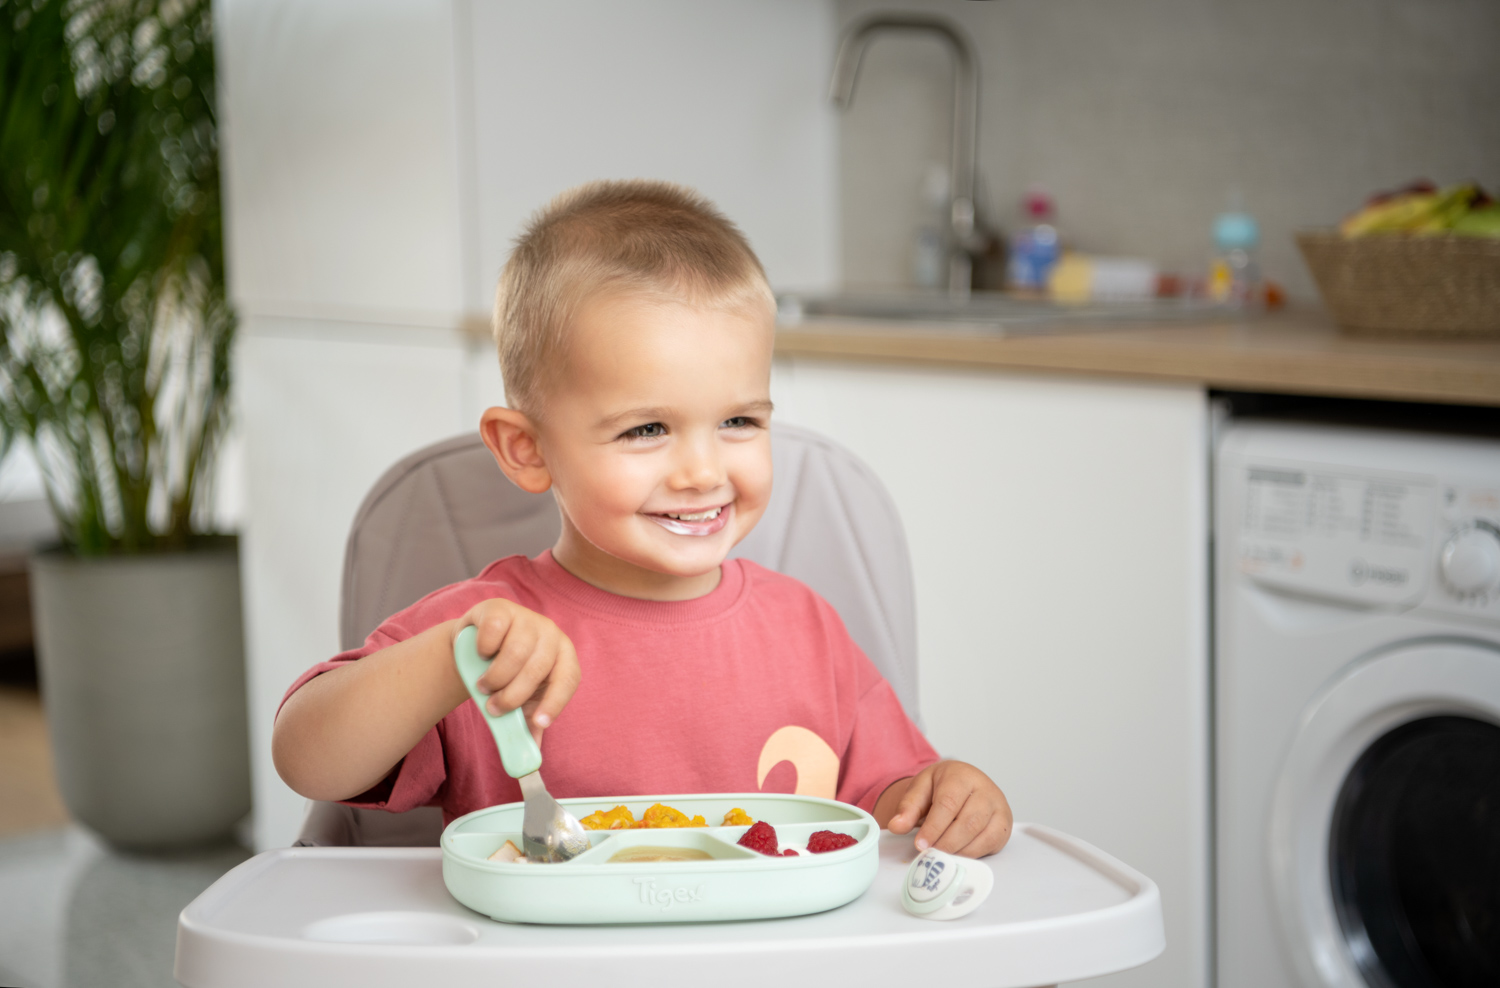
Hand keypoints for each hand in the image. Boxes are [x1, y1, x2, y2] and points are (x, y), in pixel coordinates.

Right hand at [458, 599, 579, 738]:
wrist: (477, 648)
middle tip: (494, 708)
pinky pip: (494, 632)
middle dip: (513, 695)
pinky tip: (480, 655)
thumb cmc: (507, 677)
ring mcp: (526, 617)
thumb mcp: (520, 702)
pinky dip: (483, 650)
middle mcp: (551, 634)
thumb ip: (527, 727)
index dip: (555, 703)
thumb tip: (532, 761)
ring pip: (515, 652)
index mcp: (564, 657)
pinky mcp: (500, 608)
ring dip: (495, 677)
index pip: (568, 679)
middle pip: (537, 668)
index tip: (537, 723)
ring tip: (483, 687)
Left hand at [884, 760, 1011, 857]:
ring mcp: (998, 806)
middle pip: (967, 822)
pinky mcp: (1004, 823)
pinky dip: (972, 853)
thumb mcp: (920, 789)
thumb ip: (908, 807)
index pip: (948, 804)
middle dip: (946, 843)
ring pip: (980, 834)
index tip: (920, 844)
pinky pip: (991, 843)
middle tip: (929, 854)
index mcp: (961, 775)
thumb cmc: (941, 786)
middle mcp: (985, 789)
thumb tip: (896, 826)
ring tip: (940, 855)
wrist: (962, 783)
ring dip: (958, 850)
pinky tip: (957, 853)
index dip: (934, 827)